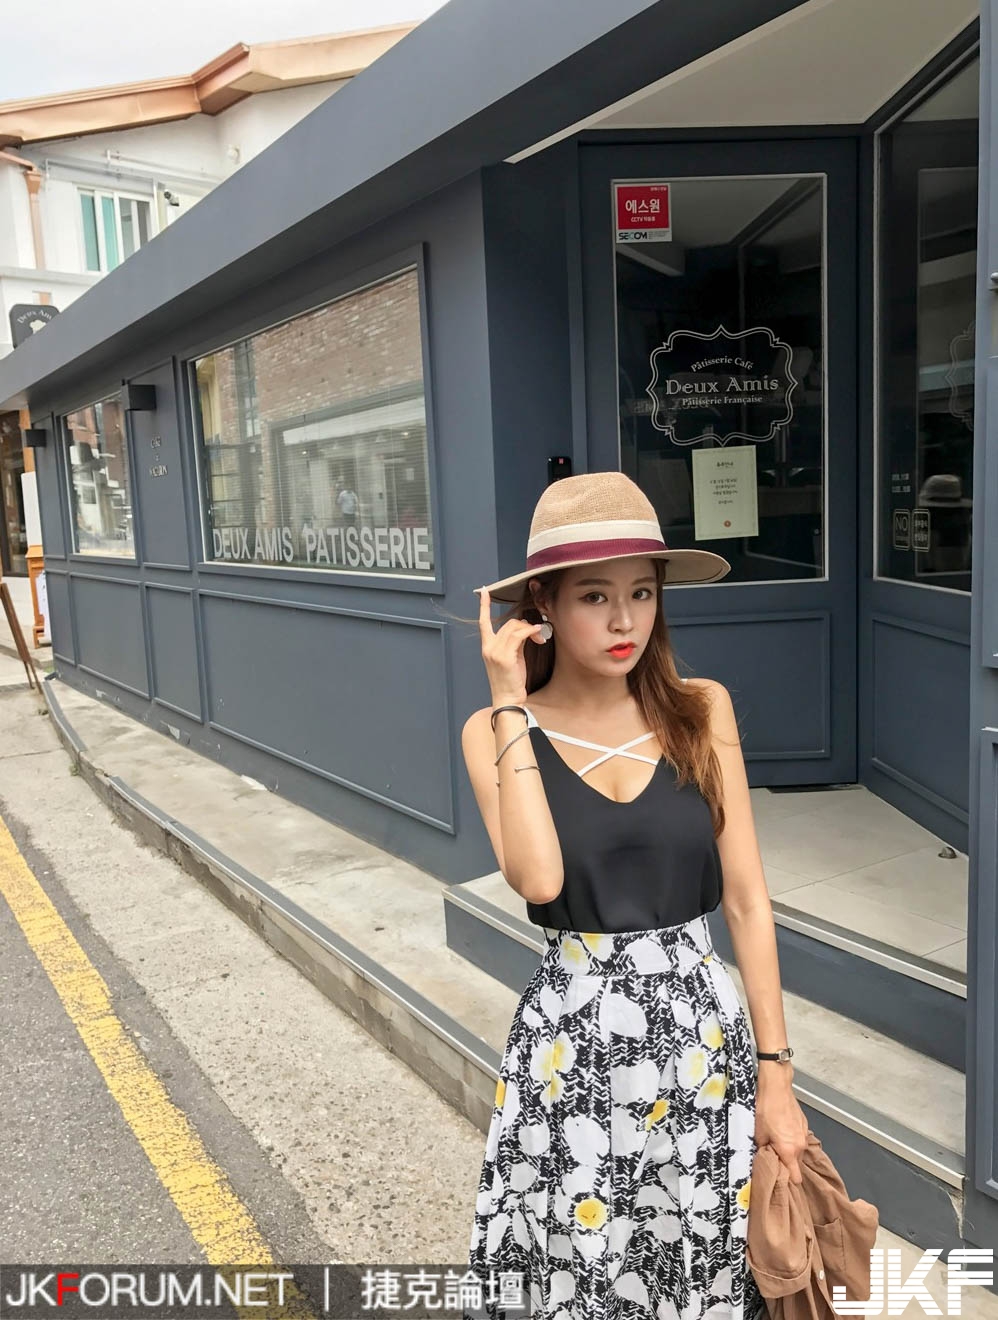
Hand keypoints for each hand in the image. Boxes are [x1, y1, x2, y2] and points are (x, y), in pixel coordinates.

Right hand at [475, 585, 547, 705]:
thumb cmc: (510, 681)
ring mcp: (495, 652)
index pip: (483, 622)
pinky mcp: (505, 657)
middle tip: (538, 635)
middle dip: (525, 626)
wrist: (507, 699)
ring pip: (515, 627)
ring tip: (539, 639)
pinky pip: (520, 635)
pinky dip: (531, 632)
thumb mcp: (511, 659)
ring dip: (530, 629)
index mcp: (487, 647)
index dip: (484, 606)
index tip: (484, 592)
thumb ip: (514, 642)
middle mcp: (489, 647)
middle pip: (508, 623)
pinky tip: (538, 636)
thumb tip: (525, 629)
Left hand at [754, 1072, 808, 1184]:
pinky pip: (798, 1138)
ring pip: (797, 1150)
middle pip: (795, 1164)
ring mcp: (803, 1134)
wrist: (776, 1086)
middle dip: (785, 1163)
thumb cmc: (765, 1108)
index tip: (778, 1180)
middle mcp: (800, 1145)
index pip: (796, 1178)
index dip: (786, 1181)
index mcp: (789, 1151)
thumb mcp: (757, 1133)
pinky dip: (791, 1138)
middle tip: (772, 1157)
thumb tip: (761, 1160)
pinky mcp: (803, 1124)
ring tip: (774, 1142)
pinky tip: (780, 1129)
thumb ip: (761, 1151)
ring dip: (788, 1150)